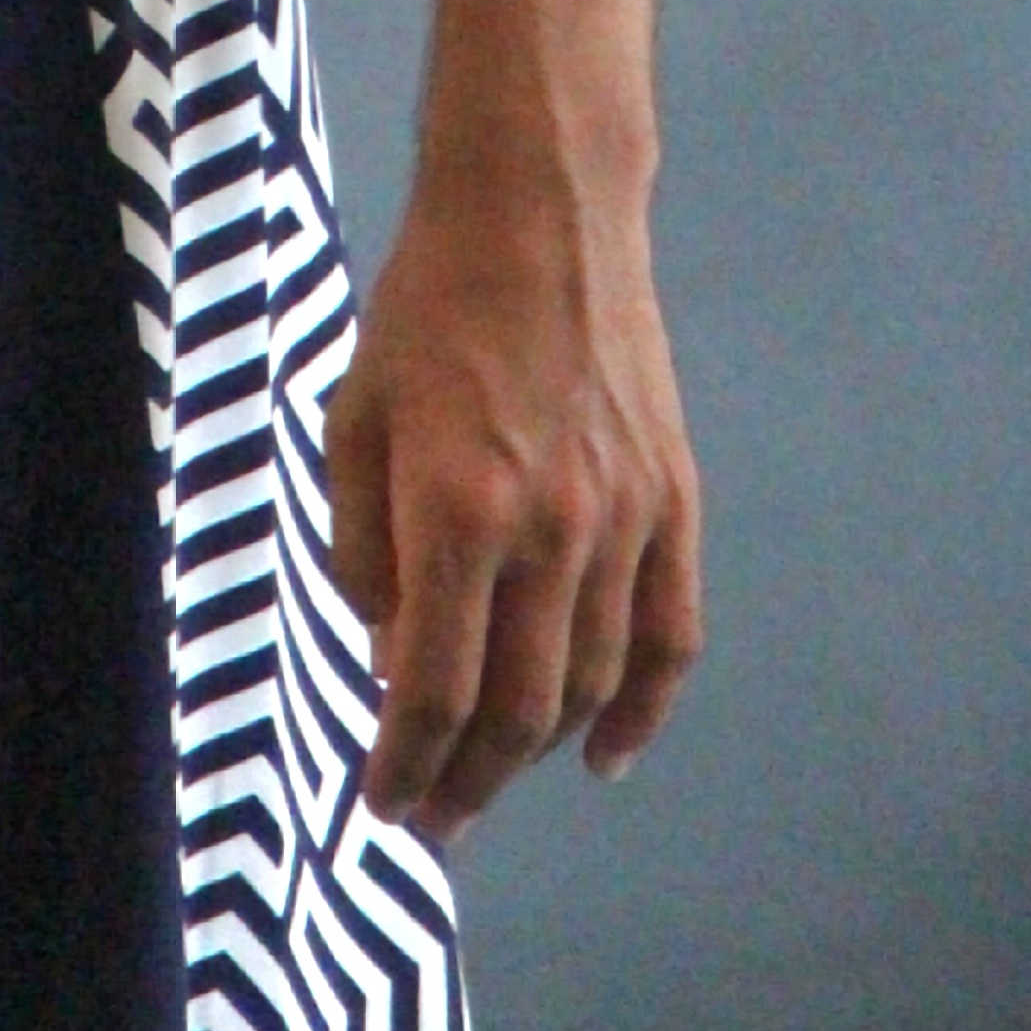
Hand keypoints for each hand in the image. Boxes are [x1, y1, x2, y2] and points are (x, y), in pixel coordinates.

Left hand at [326, 138, 700, 842]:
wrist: (538, 210)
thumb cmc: (429, 306)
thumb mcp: (354, 416)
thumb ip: (365, 549)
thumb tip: (388, 656)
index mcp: (457, 508)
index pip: (432, 689)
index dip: (405, 766)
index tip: (385, 805)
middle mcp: (550, 529)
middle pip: (515, 710)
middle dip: (465, 784)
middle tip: (432, 820)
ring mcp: (625, 519)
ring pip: (590, 687)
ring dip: (536, 754)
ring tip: (489, 780)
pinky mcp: (675, 500)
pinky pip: (670, 638)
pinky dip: (644, 712)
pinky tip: (606, 758)